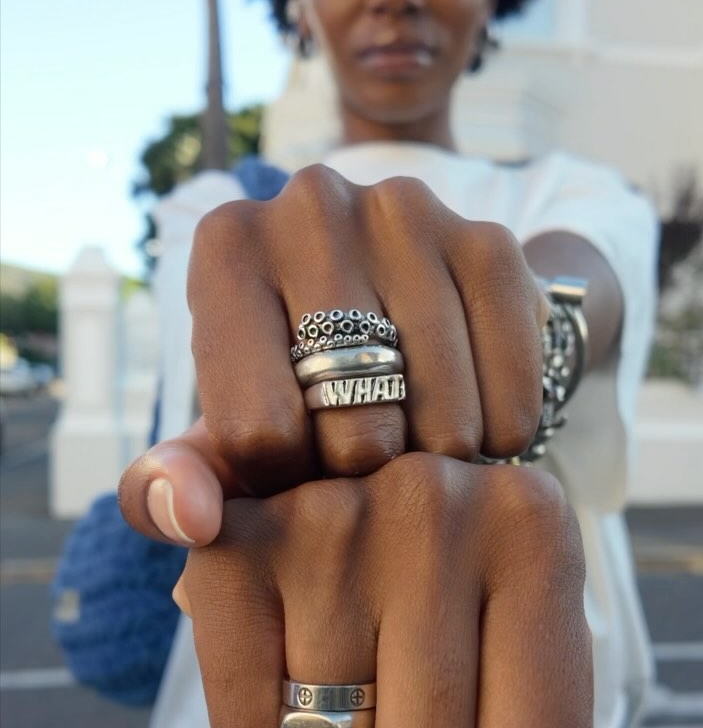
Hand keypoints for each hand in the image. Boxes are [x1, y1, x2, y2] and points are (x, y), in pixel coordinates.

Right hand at [165, 453, 592, 727]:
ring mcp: (326, 517)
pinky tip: (286, 677)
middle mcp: (436, 501)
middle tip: (413, 705)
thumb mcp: (544, 725)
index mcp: (540, 534)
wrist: (365, 505)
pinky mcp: (232, 546)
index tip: (493, 710)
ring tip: (354, 683)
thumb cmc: (476, 633)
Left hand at [184, 164, 546, 492]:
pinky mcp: (489, 238)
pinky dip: (500, 439)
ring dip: (437, 470)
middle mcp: (311, 205)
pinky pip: (510, 393)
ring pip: (441, 422)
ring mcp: (407, 213)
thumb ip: (166, 487)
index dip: (282, 482)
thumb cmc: (288, 385)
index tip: (293, 462)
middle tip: (365, 461)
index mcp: (226, 249)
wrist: (392, 310)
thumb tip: (192, 522)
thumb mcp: (216, 434)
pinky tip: (475, 426)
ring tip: (417, 451)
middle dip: (362, 479)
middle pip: (357, 431)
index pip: (258, 433)